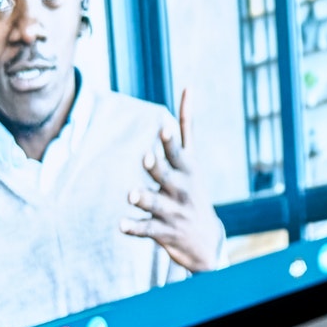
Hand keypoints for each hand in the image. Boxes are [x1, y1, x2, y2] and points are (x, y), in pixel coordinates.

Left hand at [123, 88, 223, 271]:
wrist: (205, 241)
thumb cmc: (192, 189)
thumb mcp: (192, 159)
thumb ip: (185, 126)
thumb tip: (187, 85)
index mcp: (187, 169)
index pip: (178, 154)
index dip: (170, 142)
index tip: (163, 128)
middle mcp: (181, 189)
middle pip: (166, 176)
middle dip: (157, 167)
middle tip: (146, 157)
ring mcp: (173, 211)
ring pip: (155, 203)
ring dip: (144, 198)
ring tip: (131, 194)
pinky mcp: (163, 231)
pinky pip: (146, 229)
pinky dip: (134, 227)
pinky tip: (121, 225)